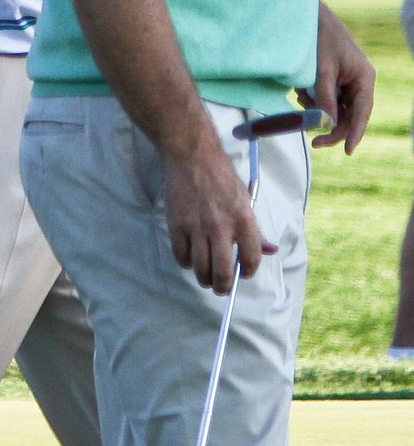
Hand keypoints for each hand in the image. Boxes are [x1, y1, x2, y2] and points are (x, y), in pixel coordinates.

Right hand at [163, 146, 275, 293]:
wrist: (192, 156)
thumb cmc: (221, 176)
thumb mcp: (245, 199)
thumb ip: (255, 228)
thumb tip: (270, 250)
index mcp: (243, 218)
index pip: (251, 257)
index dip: (249, 271)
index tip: (245, 274)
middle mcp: (221, 226)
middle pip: (222, 271)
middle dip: (223, 286)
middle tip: (222, 289)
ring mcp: (197, 227)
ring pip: (200, 268)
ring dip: (204, 278)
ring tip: (206, 278)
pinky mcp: (177, 225)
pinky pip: (181, 256)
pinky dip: (186, 263)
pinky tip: (191, 260)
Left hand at [295, 2, 374, 154]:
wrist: (308, 18)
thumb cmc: (320, 39)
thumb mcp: (322, 69)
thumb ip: (325, 97)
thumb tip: (326, 124)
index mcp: (364, 79)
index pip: (362, 112)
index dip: (355, 132)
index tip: (348, 150)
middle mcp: (358, 83)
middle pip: (348, 116)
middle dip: (330, 126)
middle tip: (313, 141)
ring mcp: (345, 83)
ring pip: (334, 110)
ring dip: (317, 109)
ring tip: (302, 95)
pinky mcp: (331, 82)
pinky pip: (324, 100)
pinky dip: (312, 100)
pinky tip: (301, 90)